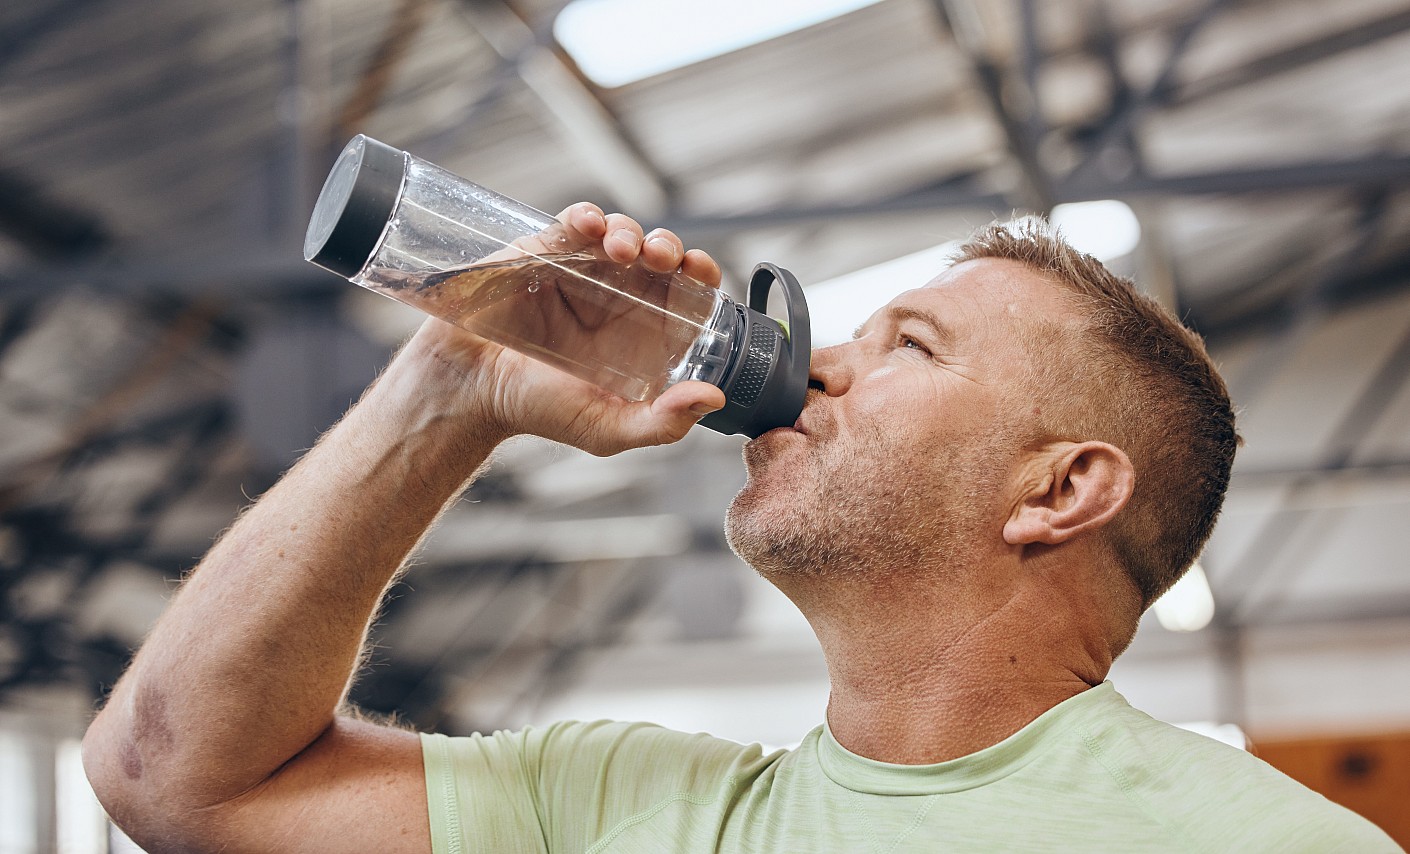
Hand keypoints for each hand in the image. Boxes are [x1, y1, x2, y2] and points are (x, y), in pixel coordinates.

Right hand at [401, 203, 726, 454]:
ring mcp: (582, 272)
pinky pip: (573, 223)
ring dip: (630, 230)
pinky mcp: (544, 252)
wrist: (468, 391)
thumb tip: (713, 399)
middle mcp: (618, 298)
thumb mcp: (606, 429)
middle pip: (660, 256)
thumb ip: (662, 424)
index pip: (686, 294)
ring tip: (623, 249)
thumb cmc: (536, 411)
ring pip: (621, 232)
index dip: (700, 276)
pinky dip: (586, 216)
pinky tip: (590, 225)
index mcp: (643, 334)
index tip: (698, 271)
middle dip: (669, 246)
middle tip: (662, 258)